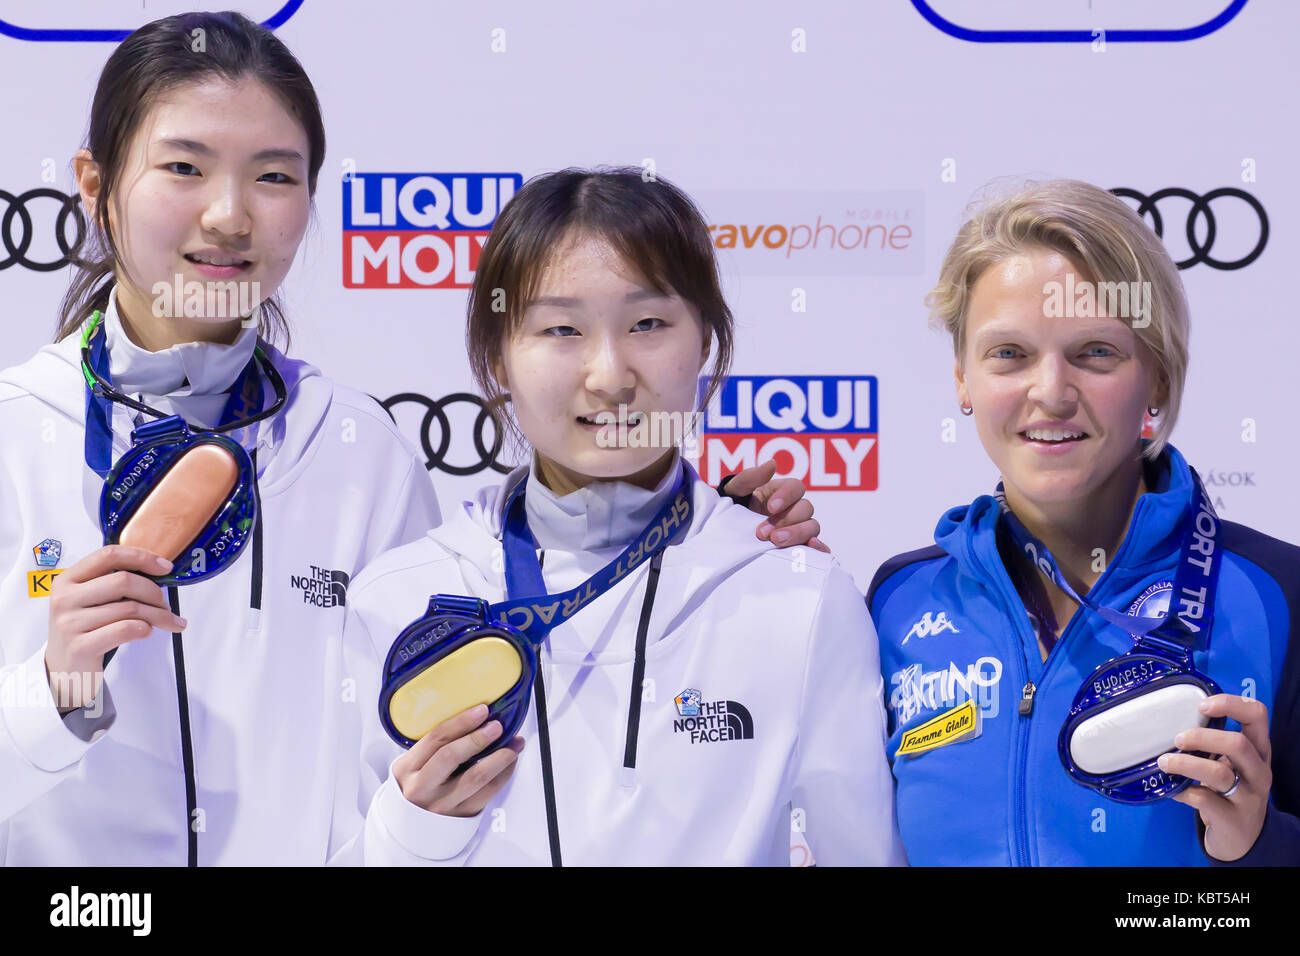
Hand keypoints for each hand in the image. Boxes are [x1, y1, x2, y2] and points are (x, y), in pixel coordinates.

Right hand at [45, 545, 183, 713]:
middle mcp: (65, 598)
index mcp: (68, 579)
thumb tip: (160, 570)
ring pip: (130, 608)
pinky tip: (147, 632)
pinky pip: (125, 630)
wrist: (64, 670)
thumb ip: (114, 583)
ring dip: (158, 615)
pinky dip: (145, 629)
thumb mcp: (91, 600)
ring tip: (166, 622)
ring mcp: (70, 623)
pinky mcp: (80, 647)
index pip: (109, 555)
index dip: (142, 558)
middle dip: (155, 592)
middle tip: (166, 606)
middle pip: (124, 581)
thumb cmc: (86, 630)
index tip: (166, 567)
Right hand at [394, 704, 524, 816]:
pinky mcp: (462, 815)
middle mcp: (422, 787)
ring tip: (515, 743)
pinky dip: (504, 773)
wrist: (412, 825)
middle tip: (497, 726)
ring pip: (477, 776)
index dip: (461, 722)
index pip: (436, 739)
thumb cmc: (418, 785)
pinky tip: (510, 761)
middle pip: (452, 756)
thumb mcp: (414, 764)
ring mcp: (442, 804)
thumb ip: (435, 746)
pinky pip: (489, 792)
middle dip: (478, 738)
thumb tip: (475, 720)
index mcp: (407, 768)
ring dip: (500, 756)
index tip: (481, 710)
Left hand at [723, 460, 827, 552]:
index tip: (770, 507)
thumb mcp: (737, 489)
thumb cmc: (736, 505)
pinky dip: (819, 547)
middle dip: (786, 520)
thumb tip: (772, 464)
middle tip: (763, 532)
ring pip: (812, 527)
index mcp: (782, 491)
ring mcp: (800, 527)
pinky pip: (817, 547)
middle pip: (805, 509)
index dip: (787, 496)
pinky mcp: (801, 545)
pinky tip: (811, 548)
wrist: (729, 529)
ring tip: (775, 541)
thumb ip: (751, 477)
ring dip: (797, 534)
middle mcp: (795, 508)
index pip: (796, 488)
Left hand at [1158, 694, 1271, 861]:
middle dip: (1202, 737)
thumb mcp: (1231, 763)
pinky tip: (1172, 790)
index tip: (1201, 706)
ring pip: (1219, 773)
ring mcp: (1249, 797)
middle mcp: (1259, 771)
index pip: (1257, 716)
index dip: (1230, 704)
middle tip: (1178, 740)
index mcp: (1259, 750)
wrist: (1242, 838)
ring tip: (1164, 763)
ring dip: (1185, 764)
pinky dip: (1182, 791)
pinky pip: (1203, 800)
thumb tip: (1172, 721)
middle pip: (1238, 744)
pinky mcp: (1233, 819)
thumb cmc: (1230, 790)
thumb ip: (1214, 743)